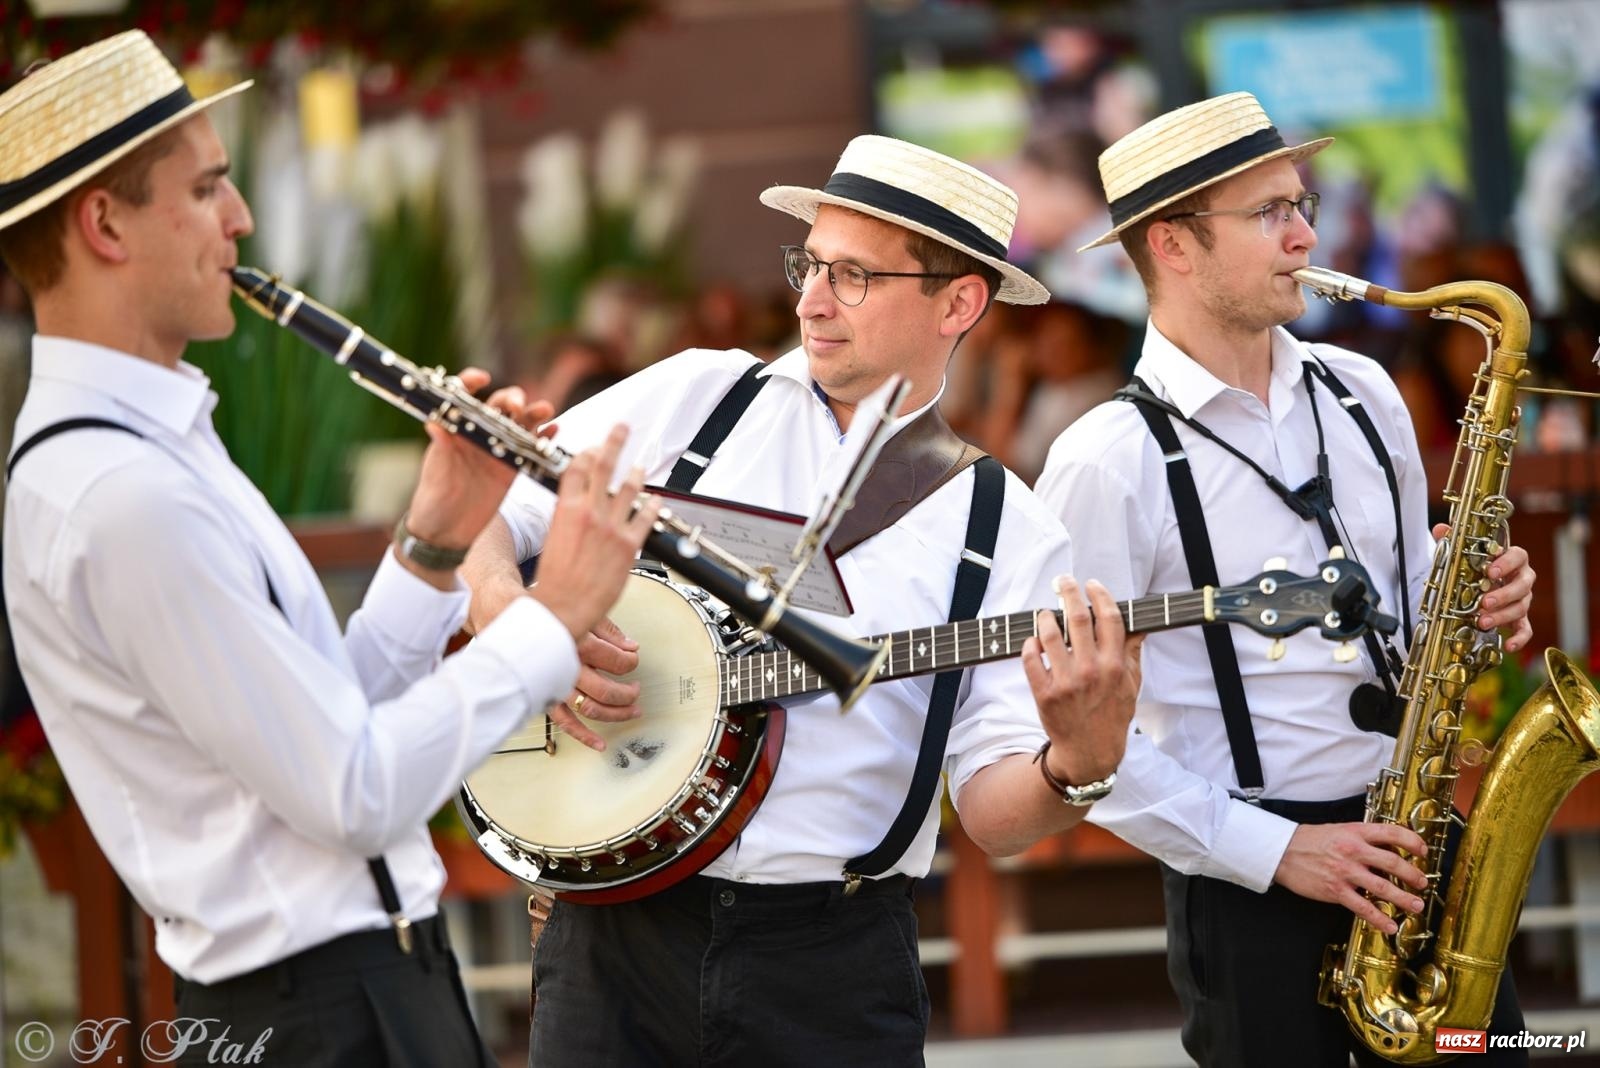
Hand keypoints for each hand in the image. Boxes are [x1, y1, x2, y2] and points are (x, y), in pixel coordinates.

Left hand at [405, 369, 554, 551]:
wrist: (447, 533)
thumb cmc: (433, 501)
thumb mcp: (435, 474)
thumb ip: (440, 448)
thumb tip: (433, 422)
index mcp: (456, 430)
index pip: (463, 396)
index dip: (472, 382)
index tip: (483, 378)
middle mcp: (478, 435)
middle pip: (499, 405)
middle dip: (512, 398)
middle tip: (517, 407)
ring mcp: (498, 450)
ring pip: (520, 423)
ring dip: (534, 413)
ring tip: (545, 410)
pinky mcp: (512, 468)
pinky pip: (531, 448)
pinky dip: (544, 438)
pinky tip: (554, 432)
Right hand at [528, 424, 657, 640]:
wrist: (563, 607)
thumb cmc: (555, 580)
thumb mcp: (552, 539)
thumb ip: (566, 519)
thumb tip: (574, 509)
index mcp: (566, 509)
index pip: (577, 468)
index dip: (587, 453)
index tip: (593, 448)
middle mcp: (590, 513)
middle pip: (604, 466)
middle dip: (614, 442)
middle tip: (622, 427)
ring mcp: (611, 527)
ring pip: (629, 488)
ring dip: (636, 472)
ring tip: (640, 464)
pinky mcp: (629, 545)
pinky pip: (646, 517)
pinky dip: (652, 505)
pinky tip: (655, 500)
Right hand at [548, 618, 642, 751]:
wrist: (519, 629)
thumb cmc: (552, 620)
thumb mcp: (583, 616)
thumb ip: (609, 631)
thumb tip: (631, 646)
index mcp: (578, 644)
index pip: (618, 661)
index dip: (632, 662)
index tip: (633, 659)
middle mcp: (566, 668)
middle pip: (606, 690)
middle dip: (627, 693)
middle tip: (636, 689)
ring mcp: (556, 686)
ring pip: (590, 709)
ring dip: (616, 714)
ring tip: (632, 711)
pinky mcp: (547, 699)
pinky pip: (565, 723)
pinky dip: (584, 736)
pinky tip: (600, 744)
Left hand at [1022, 576, 1142, 785]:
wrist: (1090, 752)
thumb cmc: (1112, 716)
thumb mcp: (1132, 685)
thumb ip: (1132, 653)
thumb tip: (1139, 626)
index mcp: (1115, 666)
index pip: (1109, 618)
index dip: (1100, 596)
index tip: (1092, 584)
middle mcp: (1091, 671)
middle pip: (1077, 619)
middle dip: (1069, 592)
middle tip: (1063, 581)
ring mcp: (1066, 682)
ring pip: (1050, 635)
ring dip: (1045, 617)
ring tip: (1045, 613)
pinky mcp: (1044, 694)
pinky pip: (1031, 659)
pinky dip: (1030, 644)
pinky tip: (1034, 640)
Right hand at [1274, 821, 1429, 932]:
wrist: (1282, 851)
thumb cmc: (1310, 840)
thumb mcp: (1339, 830)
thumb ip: (1363, 839)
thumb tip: (1389, 851)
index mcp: (1355, 832)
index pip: (1392, 832)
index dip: (1412, 841)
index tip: (1423, 851)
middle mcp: (1352, 850)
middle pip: (1393, 862)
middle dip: (1413, 875)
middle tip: (1422, 883)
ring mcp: (1344, 872)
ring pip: (1382, 887)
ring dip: (1403, 898)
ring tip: (1416, 905)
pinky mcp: (1335, 891)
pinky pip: (1362, 907)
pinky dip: (1378, 918)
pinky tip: (1389, 925)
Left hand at [1432, 523, 1535, 651]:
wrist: (1476, 585)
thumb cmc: (1473, 568)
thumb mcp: (1461, 554)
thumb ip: (1452, 540)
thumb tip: (1441, 528)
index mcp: (1510, 559)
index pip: (1519, 555)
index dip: (1507, 563)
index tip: (1491, 571)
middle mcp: (1521, 579)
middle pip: (1523, 585)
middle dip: (1503, 595)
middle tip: (1484, 602)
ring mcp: (1522, 599)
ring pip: (1521, 607)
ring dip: (1502, 615)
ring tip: (1482, 622)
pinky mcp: (1519, 618)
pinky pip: (1525, 629)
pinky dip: (1520, 638)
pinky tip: (1509, 646)